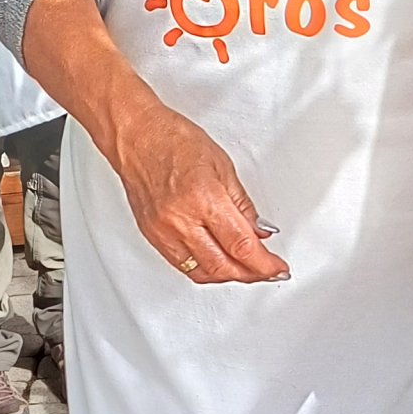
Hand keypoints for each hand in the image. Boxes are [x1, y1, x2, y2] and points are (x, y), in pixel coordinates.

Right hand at [111, 91, 289, 285]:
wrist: (135, 136)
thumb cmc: (173, 141)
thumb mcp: (222, 166)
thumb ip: (243, 205)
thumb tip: (260, 231)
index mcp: (203, 198)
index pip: (241, 245)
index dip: (264, 264)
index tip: (278, 268)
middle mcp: (181, 219)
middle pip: (223, 266)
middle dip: (251, 274)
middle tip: (268, 271)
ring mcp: (163, 231)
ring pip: (203, 272)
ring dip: (229, 276)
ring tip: (247, 271)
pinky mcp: (152, 236)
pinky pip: (183, 266)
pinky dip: (205, 271)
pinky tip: (218, 266)